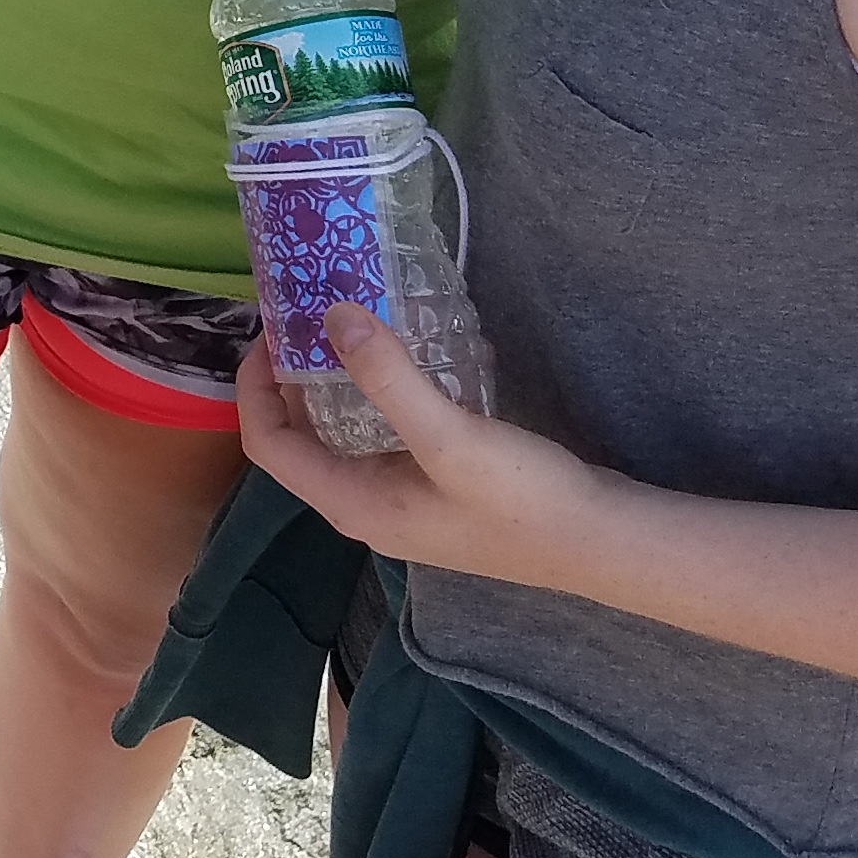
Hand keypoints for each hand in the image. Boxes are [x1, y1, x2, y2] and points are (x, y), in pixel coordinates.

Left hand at [234, 308, 606, 592]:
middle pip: (301, 438)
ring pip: (346, 435)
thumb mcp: (448, 434)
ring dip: (339, 382)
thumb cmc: (521, 498)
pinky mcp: (438, 490)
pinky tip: (414, 356)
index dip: (256, 386)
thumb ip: (387, 377)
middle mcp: (366, 507)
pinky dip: (385, 394)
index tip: (273, 328)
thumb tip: (332, 316)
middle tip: (309, 315)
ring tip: (352, 325)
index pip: (268, 444)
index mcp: (352, 503)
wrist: (602, 542)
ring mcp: (404, 502)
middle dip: (294, 377)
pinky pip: (388, 436)